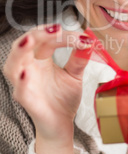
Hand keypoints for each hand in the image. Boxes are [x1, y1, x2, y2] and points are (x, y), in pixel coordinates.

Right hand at [3, 24, 90, 153]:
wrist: (62, 124)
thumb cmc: (63, 98)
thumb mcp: (74, 75)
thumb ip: (79, 59)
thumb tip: (89, 40)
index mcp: (40, 59)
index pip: (45, 39)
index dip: (62, 35)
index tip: (83, 37)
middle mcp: (29, 68)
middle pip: (24, 45)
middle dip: (37, 34)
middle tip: (55, 29)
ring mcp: (25, 84)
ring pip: (12, 65)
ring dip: (20, 51)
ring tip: (30, 40)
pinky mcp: (27, 101)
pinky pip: (20, 90)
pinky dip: (21, 81)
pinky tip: (26, 73)